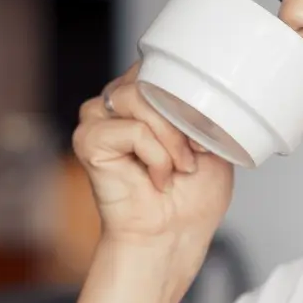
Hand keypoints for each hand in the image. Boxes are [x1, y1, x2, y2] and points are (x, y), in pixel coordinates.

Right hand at [75, 65, 232, 251]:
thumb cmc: (190, 199)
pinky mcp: (89, 141)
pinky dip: (156, 156)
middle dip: (182, 117)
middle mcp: (116, 104)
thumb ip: (201, 107)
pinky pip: (133, 130)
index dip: (186, 89)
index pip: (158, 64)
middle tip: (196, 151)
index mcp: (142, 98)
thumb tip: (204, 86)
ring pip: (140, 99)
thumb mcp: (213, 139)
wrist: (174, 237)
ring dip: (171, 138)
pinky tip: (158, 179)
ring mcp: (99, 120)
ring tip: (179, 168)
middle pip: (150, 78)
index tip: (204, 128)